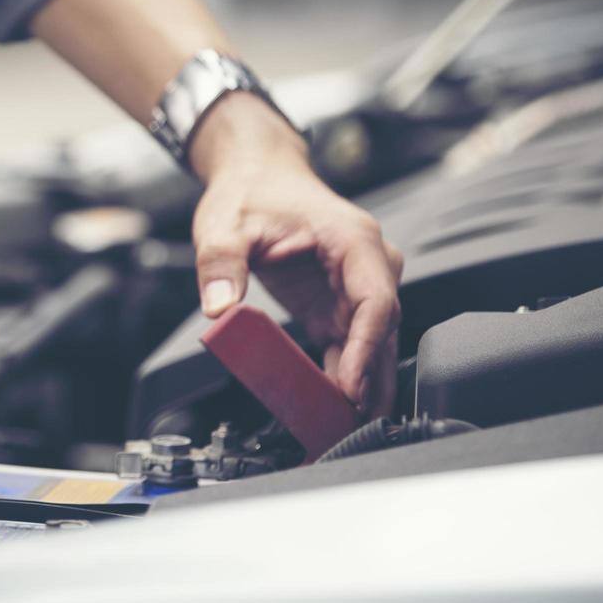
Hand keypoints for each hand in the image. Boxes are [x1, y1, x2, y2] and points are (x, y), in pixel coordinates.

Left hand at [188, 95, 404, 416]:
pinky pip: (351, 345)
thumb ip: (221, 264)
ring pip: (373, 343)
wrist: (256, 175)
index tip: (350, 386)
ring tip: (346, 427)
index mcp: (354, 241)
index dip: (365, 349)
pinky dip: (345, 375)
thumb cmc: (252, 192)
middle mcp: (367, 264)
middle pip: (382, 331)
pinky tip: (333, 406)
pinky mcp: (338, 304)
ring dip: (364, 384)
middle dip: (371, 379)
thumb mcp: (225, 224)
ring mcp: (357, 285)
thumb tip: (220, 307)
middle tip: (351, 424)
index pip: (376, 302)